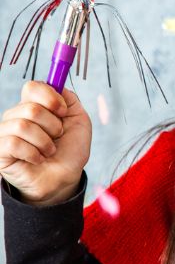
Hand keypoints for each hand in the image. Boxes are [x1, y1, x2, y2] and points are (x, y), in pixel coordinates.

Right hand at [0, 81, 90, 205]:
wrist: (65, 178)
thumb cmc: (70, 151)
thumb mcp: (78, 121)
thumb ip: (69, 99)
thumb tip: (57, 84)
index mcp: (33, 106)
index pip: (32, 87)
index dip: (50, 97)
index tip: (63, 112)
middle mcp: (16, 116)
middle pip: (31, 108)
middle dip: (53, 126)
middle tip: (57, 138)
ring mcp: (5, 133)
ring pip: (23, 125)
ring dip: (45, 142)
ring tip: (49, 151)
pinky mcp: (0, 151)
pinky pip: (14, 143)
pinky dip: (33, 153)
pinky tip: (37, 159)